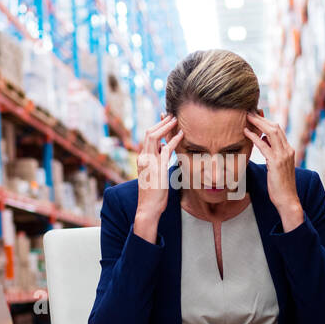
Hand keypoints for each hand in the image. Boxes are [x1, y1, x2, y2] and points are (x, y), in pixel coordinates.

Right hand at [134, 113, 183, 241]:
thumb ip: (157, 163)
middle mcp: (144, 158)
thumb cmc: (152, 195)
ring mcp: (149, 162)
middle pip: (149, 133)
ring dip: (166, 127)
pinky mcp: (158, 168)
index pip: (147, 138)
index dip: (156, 127)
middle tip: (171, 115)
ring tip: (176, 120)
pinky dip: (174, 140)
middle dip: (161, 123)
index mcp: (142, 160)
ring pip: (154, 137)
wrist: (148, 208)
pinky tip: (182, 135)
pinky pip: (166, 150)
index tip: (165, 120)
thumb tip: (163, 154)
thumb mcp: (154, 176)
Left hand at [244, 112, 302, 231]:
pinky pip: (264, 146)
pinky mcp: (276, 162)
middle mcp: (288, 150)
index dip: (266, 121)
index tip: (256, 115)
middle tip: (249, 112)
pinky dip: (255, 137)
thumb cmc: (280, 185)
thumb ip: (272, 152)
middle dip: (262, 118)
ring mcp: (283, 155)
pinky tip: (246, 132)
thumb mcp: (277, 166)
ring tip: (246, 117)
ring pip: (271, 132)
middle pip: (275, 127)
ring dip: (258, 123)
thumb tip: (263, 140)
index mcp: (289, 150)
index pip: (278, 130)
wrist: (287, 199)